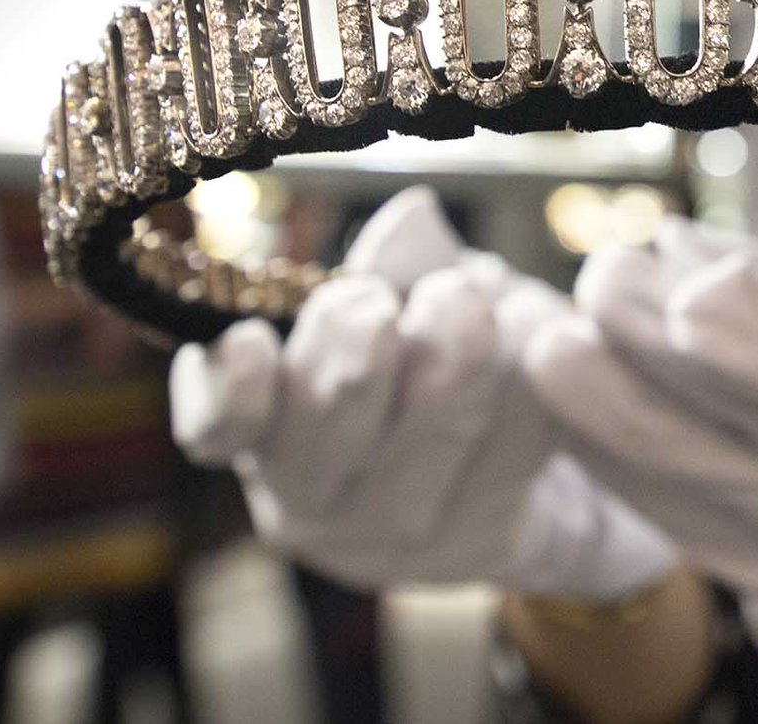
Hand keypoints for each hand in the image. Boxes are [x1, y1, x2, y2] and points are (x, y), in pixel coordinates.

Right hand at [170, 185, 676, 601]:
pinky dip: (533, 385)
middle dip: (365, 341)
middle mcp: (310, 497)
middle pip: (326, 422)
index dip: (229, 387)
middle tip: (410, 289)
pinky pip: (515, 445)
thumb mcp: (414, 299)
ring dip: (466, 350)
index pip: (217, 424)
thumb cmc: (442, 355)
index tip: (254, 341)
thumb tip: (410, 218)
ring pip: (429, 435)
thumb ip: (399, 268)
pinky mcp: (485, 538)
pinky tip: (541, 349)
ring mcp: (395, 533)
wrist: (532, 462)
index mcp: (263, 428)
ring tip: (481, 301)